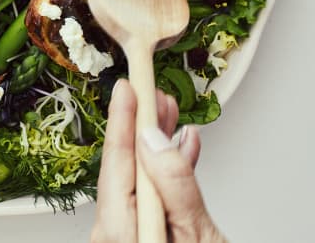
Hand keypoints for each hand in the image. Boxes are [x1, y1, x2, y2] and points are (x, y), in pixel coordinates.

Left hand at [91, 79, 225, 242]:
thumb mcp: (197, 234)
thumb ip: (174, 185)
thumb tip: (154, 139)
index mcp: (121, 232)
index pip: (117, 162)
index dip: (121, 118)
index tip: (125, 87)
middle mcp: (116, 235)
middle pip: (126, 166)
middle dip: (141, 125)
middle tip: (151, 93)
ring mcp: (129, 235)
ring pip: (138, 177)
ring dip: (156, 143)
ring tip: (167, 113)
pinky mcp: (144, 236)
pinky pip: (149, 196)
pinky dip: (166, 171)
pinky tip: (180, 147)